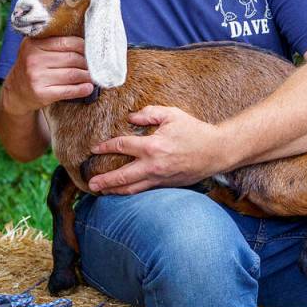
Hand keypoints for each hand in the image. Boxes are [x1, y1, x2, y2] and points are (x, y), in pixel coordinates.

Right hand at [1, 36, 93, 114]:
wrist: (14, 92)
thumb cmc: (31, 68)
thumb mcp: (34, 50)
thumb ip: (53, 43)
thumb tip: (86, 43)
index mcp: (33, 44)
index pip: (66, 42)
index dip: (83, 47)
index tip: (91, 51)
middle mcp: (33, 60)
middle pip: (71, 59)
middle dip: (87, 63)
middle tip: (96, 65)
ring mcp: (37, 77)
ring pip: (72, 74)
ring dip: (87, 76)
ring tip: (93, 76)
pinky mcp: (41, 93)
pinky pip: (68, 91)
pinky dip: (81, 89)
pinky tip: (88, 88)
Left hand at [87, 106, 227, 194]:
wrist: (216, 151)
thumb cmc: (194, 131)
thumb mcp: (172, 114)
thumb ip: (149, 113)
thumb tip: (130, 117)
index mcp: (152, 146)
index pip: (122, 147)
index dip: (105, 147)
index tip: (94, 149)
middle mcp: (153, 166)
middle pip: (122, 176)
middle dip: (105, 181)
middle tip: (91, 184)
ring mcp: (160, 179)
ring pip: (132, 189)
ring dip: (115, 191)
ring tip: (102, 193)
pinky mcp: (167, 186)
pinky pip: (145, 191)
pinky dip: (132, 193)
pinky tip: (123, 193)